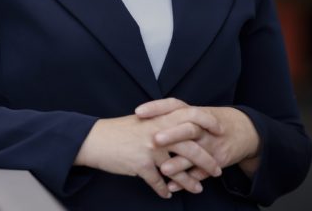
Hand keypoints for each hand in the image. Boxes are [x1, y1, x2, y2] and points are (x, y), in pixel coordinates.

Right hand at [75, 111, 222, 197]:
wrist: (93, 140)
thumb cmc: (116, 131)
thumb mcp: (140, 121)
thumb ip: (160, 123)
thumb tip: (178, 128)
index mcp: (158, 119)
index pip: (190, 116)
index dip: (207, 122)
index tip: (219, 131)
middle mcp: (157, 133)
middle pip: (191, 147)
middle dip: (207, 161)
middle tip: (216, 170)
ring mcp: (149, 150)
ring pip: (178, 169)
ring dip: (189, 182)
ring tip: (197, 189)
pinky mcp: (140, 165)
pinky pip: (158, 182)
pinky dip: (164, 190)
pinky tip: (167, 194)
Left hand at [136, 98, 261, 190]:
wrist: (245, 130)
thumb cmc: (211, 121)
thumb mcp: (195, 112)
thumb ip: (172, 115)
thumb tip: (140, 118)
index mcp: (192, 112)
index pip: (173, 105)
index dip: (156, 108)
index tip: (138, 112)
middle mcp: (202, 127)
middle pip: (187, 128)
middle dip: (172, 134)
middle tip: (154, 140)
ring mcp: (211, 144)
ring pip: (195, 153)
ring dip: (179, 163)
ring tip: (163, 170)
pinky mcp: (218, 160)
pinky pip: (202, 172)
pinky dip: (188, 180)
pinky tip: (173, 186)